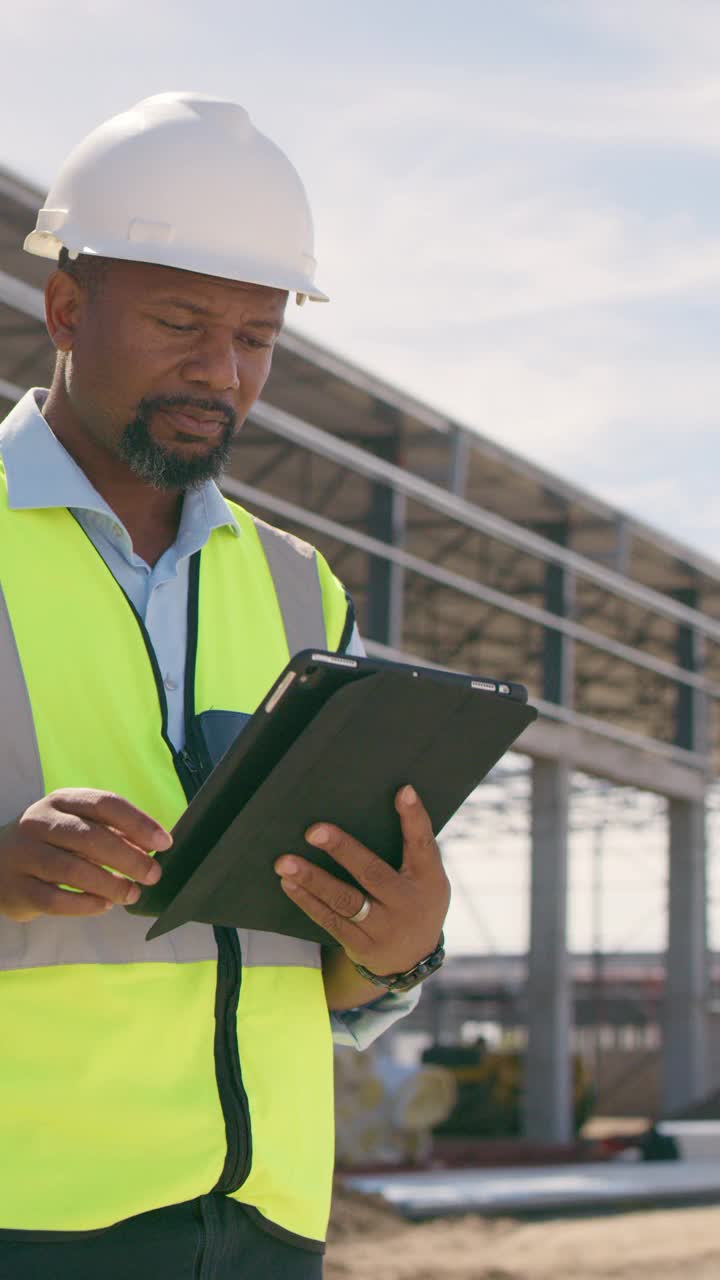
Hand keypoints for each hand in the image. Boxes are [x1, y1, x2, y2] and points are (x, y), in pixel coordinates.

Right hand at [0, 788, 171, 921]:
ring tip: (132, 894)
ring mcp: (24, 855)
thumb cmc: (50, 843)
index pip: (105, 804)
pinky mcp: (17, 888)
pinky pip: (55, 899)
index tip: (164, 842)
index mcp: (62, 800)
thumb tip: (152, 847)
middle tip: (153, 875)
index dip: (138, 822)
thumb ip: (112, 832)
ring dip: (110, 884)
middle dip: (129, 858)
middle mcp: (39, 822)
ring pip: (73, 870)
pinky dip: (85, 904)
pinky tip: (104, 906)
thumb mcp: (77, 826)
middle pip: (91, 837)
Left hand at [274, 784, 449, 976]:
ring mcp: (383, 927)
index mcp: (427, 879)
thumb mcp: (427, 877)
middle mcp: (406, 903)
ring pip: (344, 900)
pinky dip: (307, 901)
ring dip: (312, 880)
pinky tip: (288, 884)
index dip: (414, 817)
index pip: (423, 844)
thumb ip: (412, 848)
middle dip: (342, 850)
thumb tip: (391, 799)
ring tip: (284, 863)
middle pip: (372, 873)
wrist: (413, 959)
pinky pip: (330, 920)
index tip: (402, 791)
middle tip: (314, 831)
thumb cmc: (416, 901)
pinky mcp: (361, 945)